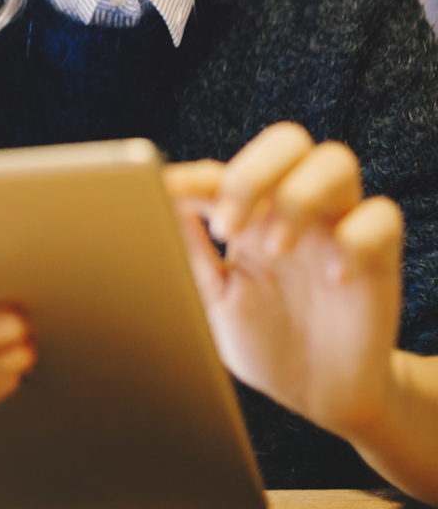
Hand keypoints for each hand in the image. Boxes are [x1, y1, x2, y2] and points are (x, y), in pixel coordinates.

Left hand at [163, 122, 403, 439]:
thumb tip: (155, 202)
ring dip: (299, 197)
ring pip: (335, 162)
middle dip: (253, 173)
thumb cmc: (259, 338)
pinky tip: (335, 277)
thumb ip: (188, 251)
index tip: (168, 194)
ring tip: (275, 250)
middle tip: (227, 227)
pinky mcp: (379, 256)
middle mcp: (293, 206)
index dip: (195, 178)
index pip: (223, 172)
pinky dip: (356, 239)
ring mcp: (337, 225)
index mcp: (248, 211)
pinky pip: (381, 217)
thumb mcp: (213, 298)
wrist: (316, 395)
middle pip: (285, 142)